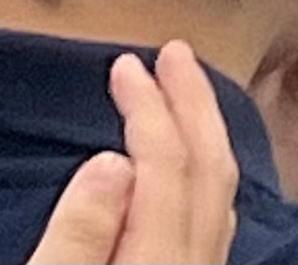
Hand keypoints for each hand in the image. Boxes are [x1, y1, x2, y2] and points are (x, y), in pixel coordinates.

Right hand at [28, 44, 237, 264]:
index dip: (149, 108)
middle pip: (209, 170)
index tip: (126, 65)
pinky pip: (213, 219)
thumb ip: (78, 238)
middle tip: (176, 53)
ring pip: (219, 194)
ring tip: (186, 93)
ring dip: (204, 133)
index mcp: (157, 263)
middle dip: (192, 104)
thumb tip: (111, 162)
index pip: (167, 166)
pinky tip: (190, 172)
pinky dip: (203, 174)